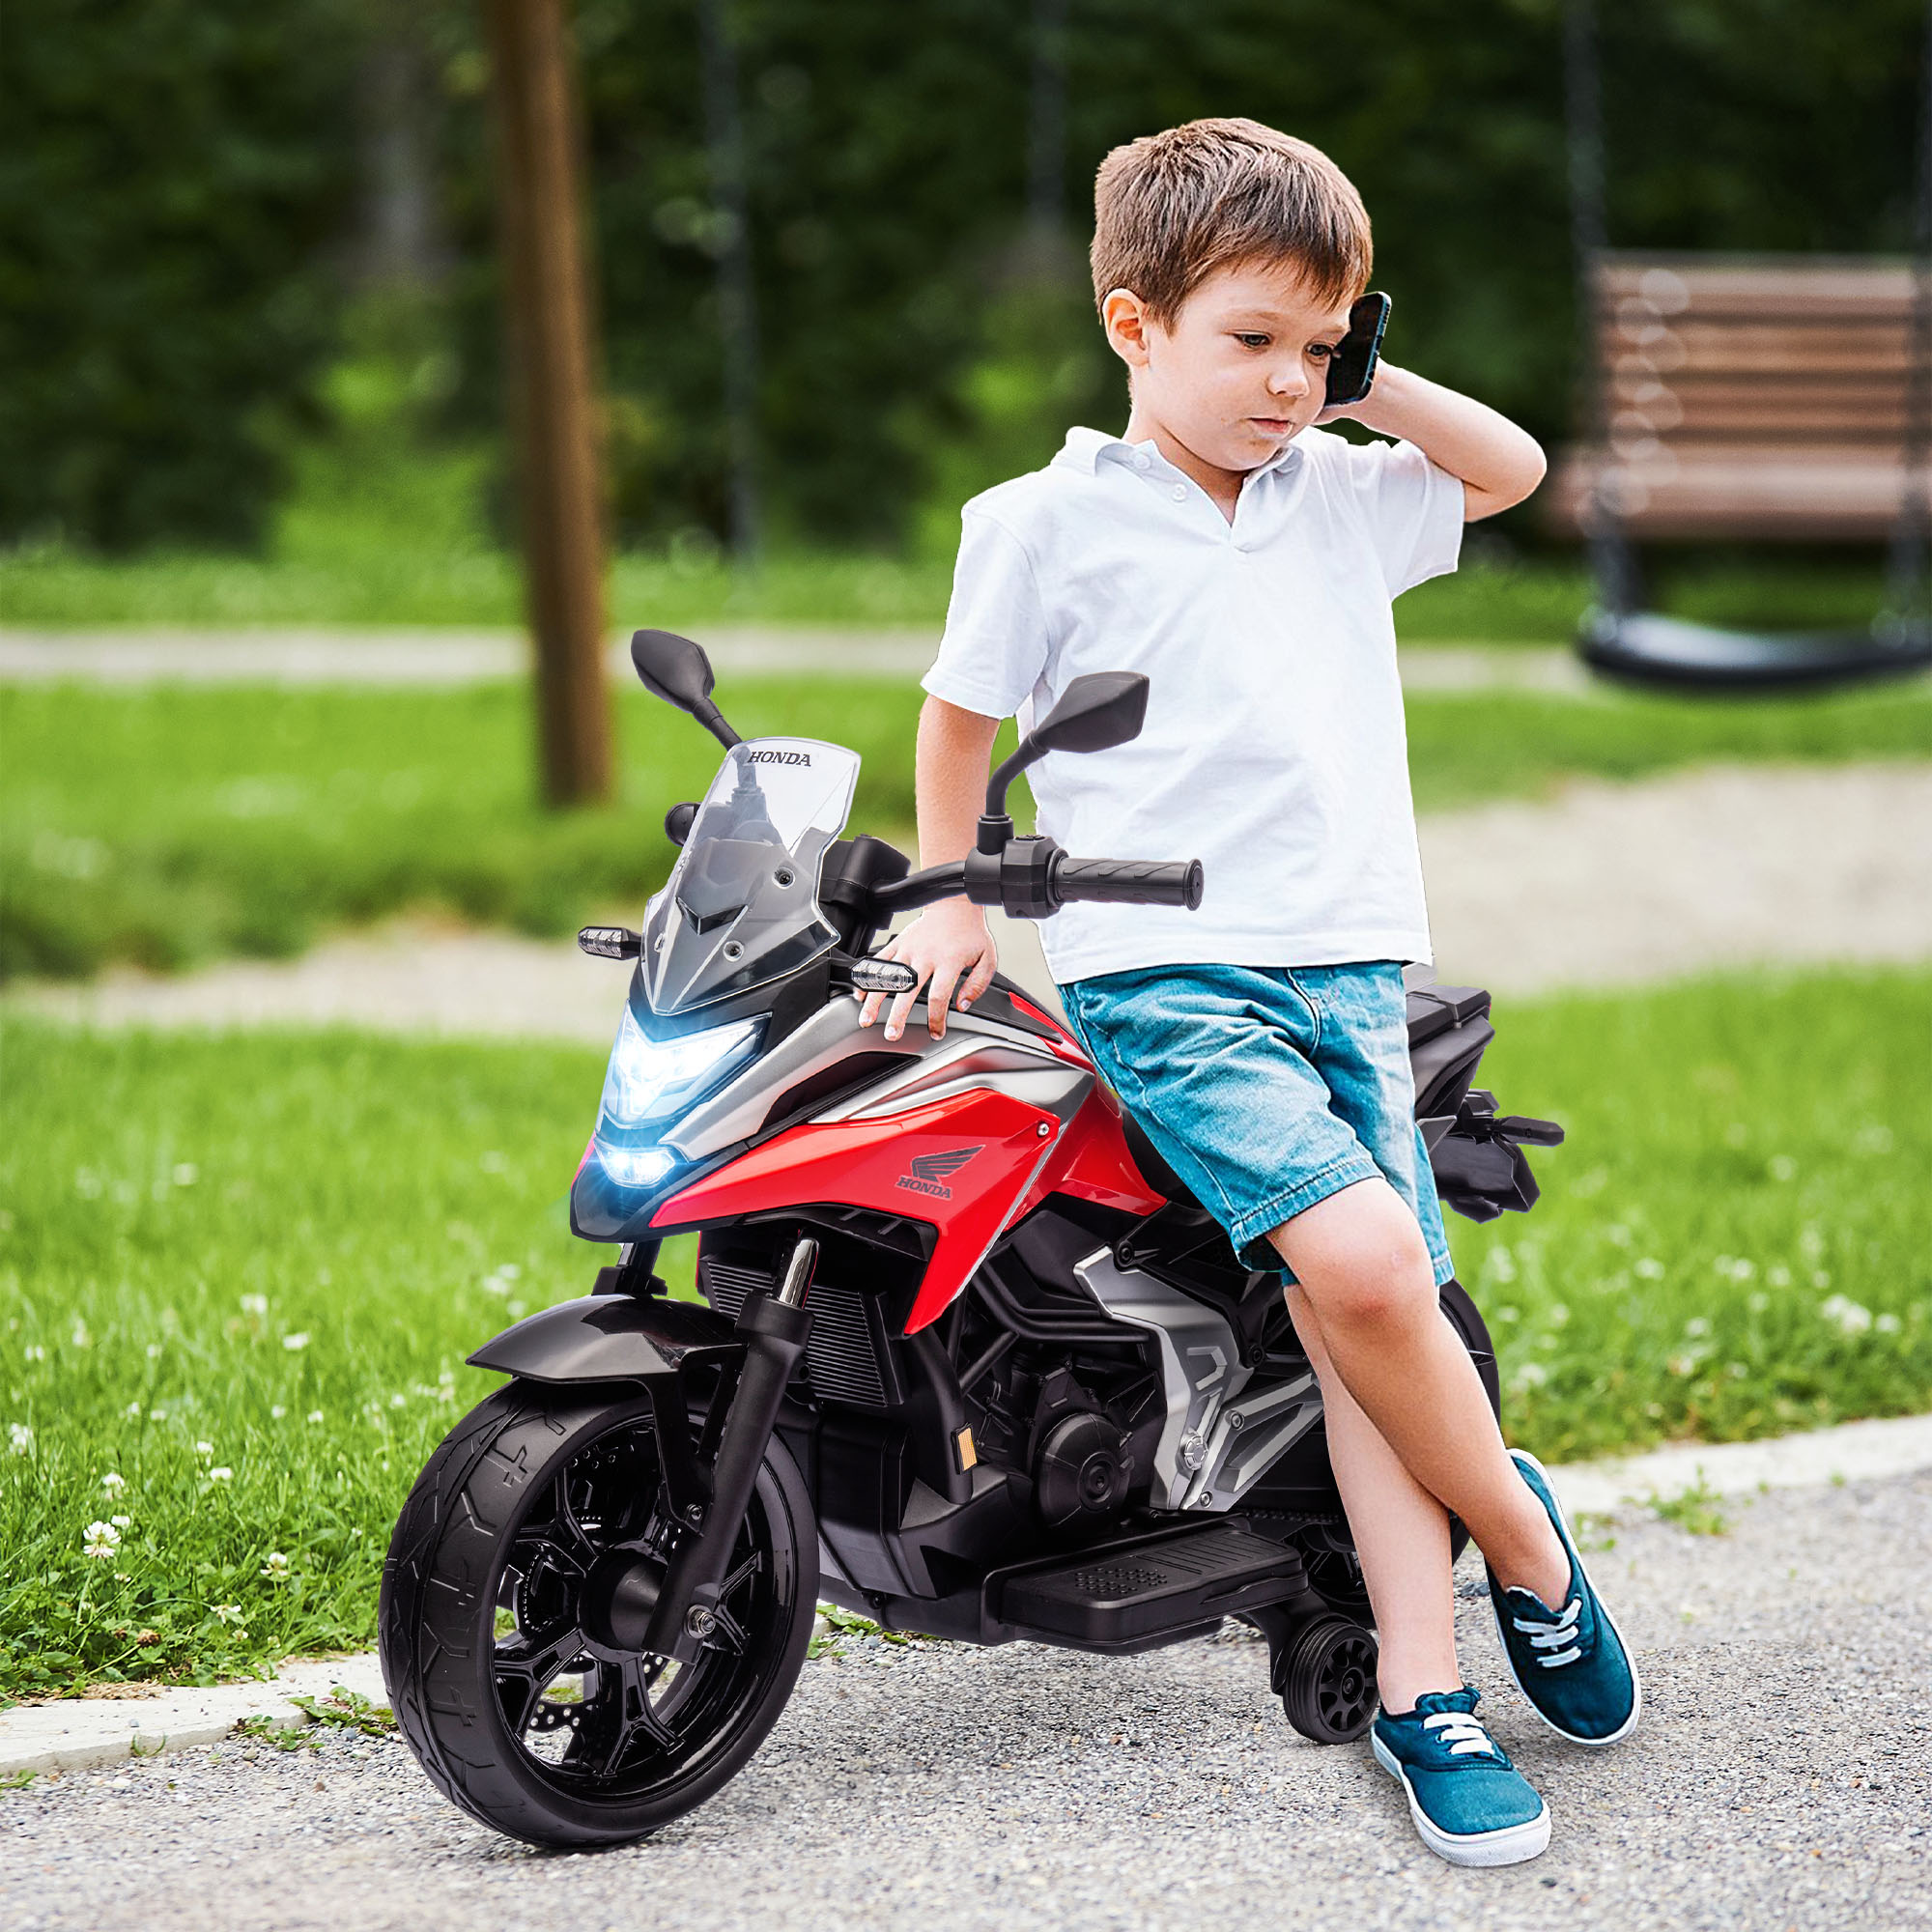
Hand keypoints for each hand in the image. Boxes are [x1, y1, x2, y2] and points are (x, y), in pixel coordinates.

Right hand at [856, 901, 997, 1041]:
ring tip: (866, 1019)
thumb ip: (977, 984)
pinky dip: (868, 978)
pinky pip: (879, 962)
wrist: (954, 904)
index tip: (935, 1032)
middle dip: (898, 1016)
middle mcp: (926, 956)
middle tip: (892, 1034)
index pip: (938, 997)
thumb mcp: (987, 958)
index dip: (936, 1018)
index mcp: (948, 961)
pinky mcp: (898, 942)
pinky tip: (860, 994)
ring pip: (888, 978)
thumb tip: (962, 1005)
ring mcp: (909, 949)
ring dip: (875, 1001)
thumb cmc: (970, 933)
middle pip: (908, 991)